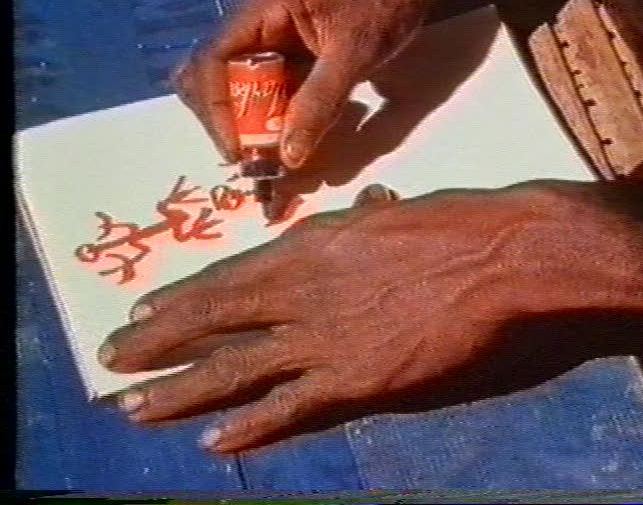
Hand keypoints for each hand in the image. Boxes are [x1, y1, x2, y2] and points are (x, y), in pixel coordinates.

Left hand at [98, 180, 642, 452]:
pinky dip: (251, 429)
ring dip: (180, 391)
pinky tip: (215, 443)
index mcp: (317, 244)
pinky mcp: (359, 383)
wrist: (515, 258)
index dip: (186, 296)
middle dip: (158, 342)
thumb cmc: (465, 226)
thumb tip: (363, 215)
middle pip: (215, 320)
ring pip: (235, 370)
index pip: (233, 276)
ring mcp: (327, 338)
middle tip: (112, 356)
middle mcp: (306, 290)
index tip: (148, 307)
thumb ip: (369, 225)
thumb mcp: (403, 214)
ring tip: (133, 406)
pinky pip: (291, 410)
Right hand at [173, 0, 467, 169]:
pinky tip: (287, 132)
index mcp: (262, 7)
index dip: (216, 109)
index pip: (212, 60)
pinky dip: (271, 111)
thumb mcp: (354, 55)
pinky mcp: (286, 46)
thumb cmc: (384, 2)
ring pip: (235, 80)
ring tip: (267, 150)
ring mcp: (269, 32)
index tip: (237, 149)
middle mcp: (255, 18)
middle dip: (225, 117)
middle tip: (249, 155)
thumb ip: (320, 104)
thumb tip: (290, 156)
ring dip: (247, 118)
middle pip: (212, 72)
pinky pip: (265, 82)